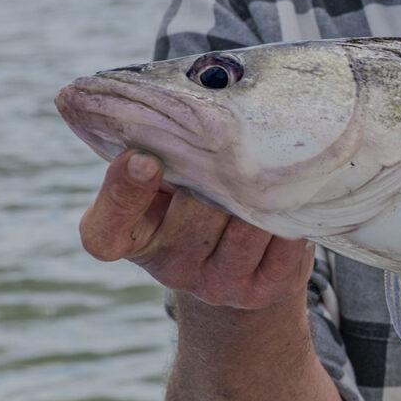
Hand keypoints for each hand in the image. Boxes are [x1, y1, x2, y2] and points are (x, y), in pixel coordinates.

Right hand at [78, 150, 314, 309]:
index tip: (143, 158)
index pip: (106, 229)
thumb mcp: (164, 176)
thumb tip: (178, 110)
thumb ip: (161, 152)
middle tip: (239, 145)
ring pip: (247, 227)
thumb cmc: (192, 196)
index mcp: (126, 238)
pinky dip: (293, 216)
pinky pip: (284, 244)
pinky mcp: (260, 291)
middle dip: (222, 173)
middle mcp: (168, 268)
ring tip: (270, 168)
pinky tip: (294, 198)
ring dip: (264, 194)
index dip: (123, 193)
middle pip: (198, 210)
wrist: (238, 256)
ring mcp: (215, 285)